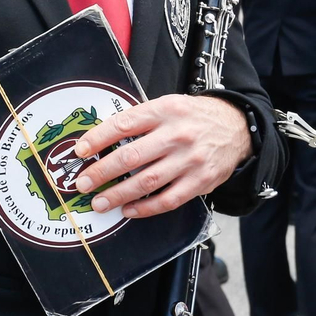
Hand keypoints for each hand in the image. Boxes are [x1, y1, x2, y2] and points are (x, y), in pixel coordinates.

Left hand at [69, 95, 252, 219]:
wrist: (236, 127)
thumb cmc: (192, 117)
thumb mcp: (166, 105)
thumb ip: (139, 120)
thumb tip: (101, 139)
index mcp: (164, 111)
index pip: (123, 124)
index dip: (98, 138)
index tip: (80, 151)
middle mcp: (177, 135)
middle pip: (131, 156)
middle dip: (102, 172)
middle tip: (83, 183)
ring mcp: (190, 160)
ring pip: (147, 181)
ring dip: (118, 194)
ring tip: (99, 202)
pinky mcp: (200, 182)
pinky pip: (168, 200)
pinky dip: (145, 208)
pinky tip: (128, 210)